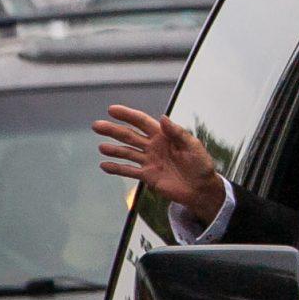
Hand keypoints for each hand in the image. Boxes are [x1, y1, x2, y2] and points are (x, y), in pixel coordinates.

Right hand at [94, 104, 227, 226]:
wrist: (201, 189)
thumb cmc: (200, 165)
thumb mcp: (193, 146)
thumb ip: (177, 133)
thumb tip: (162, 117)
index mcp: (164, 135)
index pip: (142, 122)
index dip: (127, 115)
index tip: (112, 110)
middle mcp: (153, 146)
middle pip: (130, 136)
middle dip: (113, 130)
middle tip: (97, 125)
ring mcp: (149, 161)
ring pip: (127, 152)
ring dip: (114, 150)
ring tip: (101, 147)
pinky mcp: (148, 176)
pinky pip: (129, 171)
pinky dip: (117, 169)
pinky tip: (104, 166)